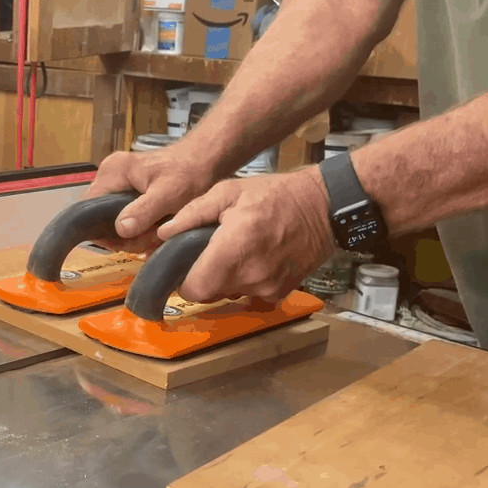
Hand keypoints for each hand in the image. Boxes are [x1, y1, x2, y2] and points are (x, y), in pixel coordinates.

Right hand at [85, 147, 215, 252]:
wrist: (203, 160)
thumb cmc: (188, 172)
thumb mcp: (169, 194)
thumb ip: (143, 211)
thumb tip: (121, 229)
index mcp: (112, 172)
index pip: (88, 209)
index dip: (103, 231)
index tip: (127, 242)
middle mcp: (109, 175)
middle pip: (100, 217)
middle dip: (123, 234)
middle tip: (148, 238)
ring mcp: (117, 181)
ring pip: (112, 219)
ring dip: (132, 233)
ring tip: (155, 231)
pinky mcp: (127, 189)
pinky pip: (123, 214)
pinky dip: (137, 226)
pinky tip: (154, 227)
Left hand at [154, 167, 334, 302]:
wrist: (324, 207)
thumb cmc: (275, 195)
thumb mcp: (229, 191)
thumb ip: (193, 213)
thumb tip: (164, 233)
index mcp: (234, 248)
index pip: (194, 289)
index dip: (183, 281)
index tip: (183, 267)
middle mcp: (251, 275)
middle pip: (209, 294)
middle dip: (202, 278)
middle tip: (208, 254)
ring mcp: (268, 287)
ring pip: (229, 295)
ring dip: (225, 280)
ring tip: (235, 253)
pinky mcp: (281, 292)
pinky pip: (252, 295)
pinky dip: (247, 282)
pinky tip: (255, 259)